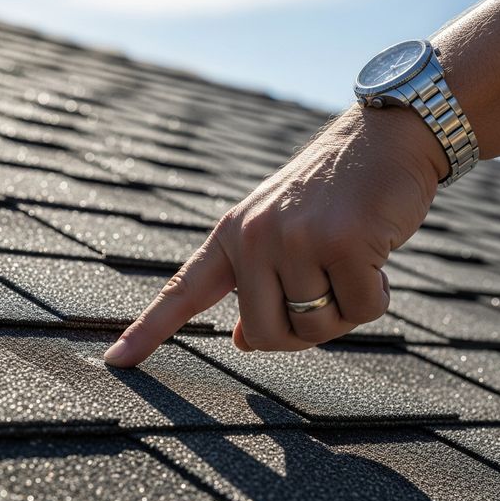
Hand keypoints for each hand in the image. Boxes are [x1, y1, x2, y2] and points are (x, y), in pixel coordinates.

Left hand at [104, 106, 447, 366]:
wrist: (383, 139)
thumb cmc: (332, 197)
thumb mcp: (280, 236)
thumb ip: (256, 287)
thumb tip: (243, 342)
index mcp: (232, 235)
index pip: (183, 291)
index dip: (149, 330)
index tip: (116, 361)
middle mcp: (254, 236)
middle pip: (266, 334)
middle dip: (301, 332)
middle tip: (325, 296)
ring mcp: (296, 238)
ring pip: (316, 327)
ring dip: (343, 310)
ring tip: (351, 262)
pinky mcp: (343, 242)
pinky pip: (362, 311)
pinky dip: (375, 296)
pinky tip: (375, 255)